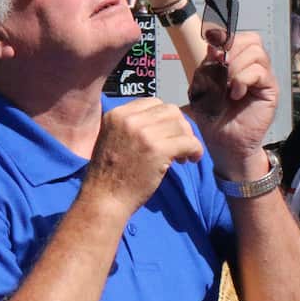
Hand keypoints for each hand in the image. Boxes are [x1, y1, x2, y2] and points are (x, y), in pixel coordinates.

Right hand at [82, 98, 203, 217]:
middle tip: (179, 145)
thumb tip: (163, 122)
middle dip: (179, 126)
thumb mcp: (112, 138)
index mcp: (116, 114)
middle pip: (169, 110)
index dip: (165, 117)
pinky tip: (190, 160)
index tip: (167, 133)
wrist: (104, 198)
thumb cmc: (108, 174)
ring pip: (180, 125)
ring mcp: (143, 133)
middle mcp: (129, 118)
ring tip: (183, 156)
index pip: (152, 102)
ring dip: (187, 139)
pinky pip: (188, 142)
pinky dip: (195, 150)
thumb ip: (131, 126)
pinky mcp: (158, 150)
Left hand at [184, 31, 277, 178]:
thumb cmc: (211, 115)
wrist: (223, 141)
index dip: (224, 36)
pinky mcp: (269, 90)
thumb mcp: (201, 86)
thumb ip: (206, 66)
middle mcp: (251, 67)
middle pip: (251, 39)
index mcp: (235, 62)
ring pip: (256, 53)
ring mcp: (262, 78)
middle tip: (219, 66)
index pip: (237, 37)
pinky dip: (243, 79)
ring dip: (236, 65)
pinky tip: (234, 93)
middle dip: (232, 49)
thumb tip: (213, 45)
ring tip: (226, 84)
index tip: (210, 45)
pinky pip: (260, 71)